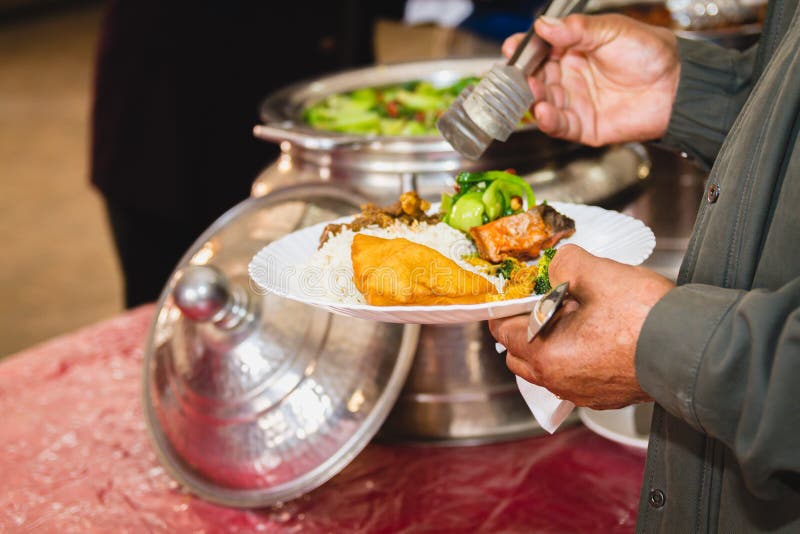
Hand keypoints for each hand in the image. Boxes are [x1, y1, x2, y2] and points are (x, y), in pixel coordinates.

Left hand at [488, 245, 674, 408]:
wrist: (694, 348)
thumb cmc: (647, 319)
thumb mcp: (598, 273)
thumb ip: (565, 264)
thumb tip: (556, 265)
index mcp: (547, 355)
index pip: (503, 330)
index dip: (506, 306)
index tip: (517, 291)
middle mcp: (559, 381)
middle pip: (519, 354)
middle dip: (524, 327)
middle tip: (545, 301)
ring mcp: (583, 393)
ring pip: (546, 368)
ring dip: (549, 344)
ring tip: (574, 316)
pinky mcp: (605, 396)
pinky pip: (573, 377)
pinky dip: (573, 357)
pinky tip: (596, 335)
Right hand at [502, 14, 679, 145]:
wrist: (677, 85)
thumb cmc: (650, 54)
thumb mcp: (612, 30)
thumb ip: (576, 30)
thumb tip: (543, 26)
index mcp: (572, 51)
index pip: (538, 51)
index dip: (523, 51)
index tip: (513, 48)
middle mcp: (569, 78)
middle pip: (534, 79)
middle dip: (522, 78)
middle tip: (517, 76)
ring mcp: (574, 103)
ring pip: (542, 103)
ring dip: (532, 99)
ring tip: (533, 92)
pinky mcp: (583, 127)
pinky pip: (559, 126)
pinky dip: (548, 121)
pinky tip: (542, 112)